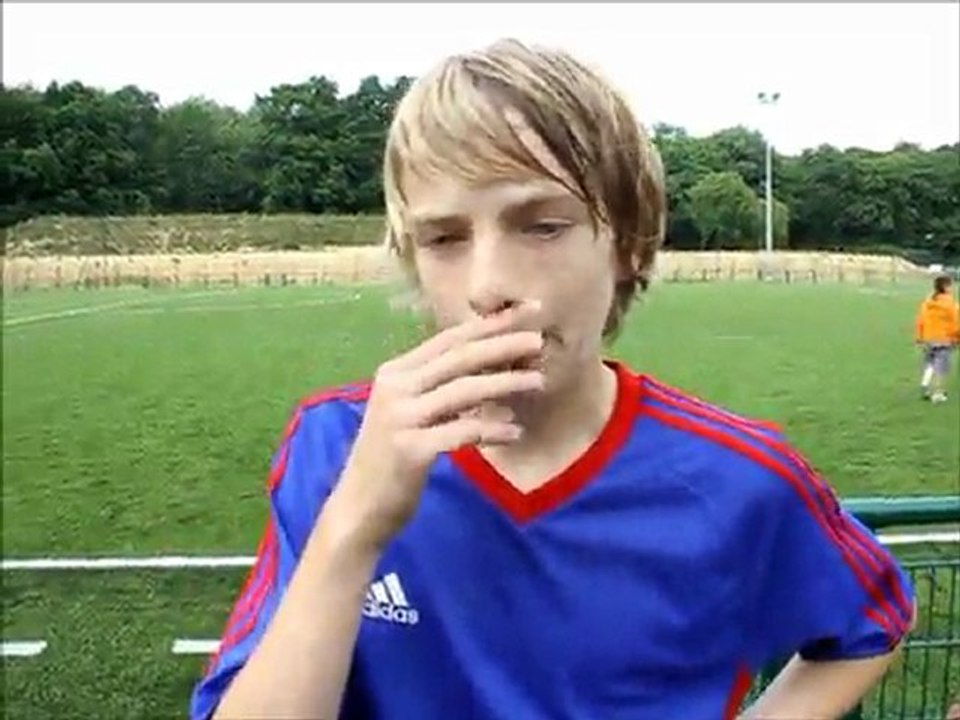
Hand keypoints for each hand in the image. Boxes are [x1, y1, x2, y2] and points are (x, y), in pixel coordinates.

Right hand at [330, 301, 545, 549]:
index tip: (525, 313)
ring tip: (538, 381)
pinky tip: (515, 431)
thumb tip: (495, 364)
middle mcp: (395, 388)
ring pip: (462, 391)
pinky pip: (460, 433)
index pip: (449, 340)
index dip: (489, 325)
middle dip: (502, 344)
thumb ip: (440, 388)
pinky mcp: (409, 450)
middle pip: (458, 358)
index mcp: (395, 372)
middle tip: (539, 340)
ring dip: (504, 383)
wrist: (359, 508)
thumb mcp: (410, 413)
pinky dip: (491, 430)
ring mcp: (400, 418)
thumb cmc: (392, 459)